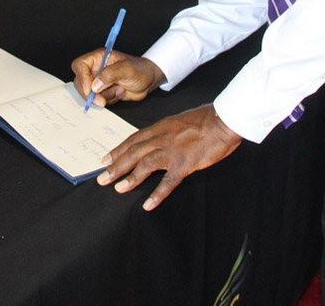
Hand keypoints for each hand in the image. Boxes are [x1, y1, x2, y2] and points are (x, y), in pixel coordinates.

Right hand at [71, 49, 165, 107]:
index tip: (89, 90)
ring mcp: (99, 81)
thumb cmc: (140, 69)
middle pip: (80, 82)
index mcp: (98, 58)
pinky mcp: (103, 92)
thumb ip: (109, 75)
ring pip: (89, 94)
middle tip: (102, 101)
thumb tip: (94, 86)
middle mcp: (96, 69)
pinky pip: (98, 100)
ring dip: (105, 96)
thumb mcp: (126, 69)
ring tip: (120, 89)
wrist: (149, 80)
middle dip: (90, 94)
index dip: (81, 78)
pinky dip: (110, 100)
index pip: (80, 65)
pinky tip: (120, 93)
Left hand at [96, 104, 242, 210]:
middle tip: (102, 178)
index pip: (134, 139)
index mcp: (160, 127)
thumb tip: (160, 138)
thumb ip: (168, 131)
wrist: (222, 121)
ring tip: (118, 189)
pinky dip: (157, 194)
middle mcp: (161, 138)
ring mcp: (172, 151)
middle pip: (133, 152)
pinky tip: (148, 205)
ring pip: (145, 165)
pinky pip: (168, 182)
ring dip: (130, 178)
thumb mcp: (179, 121)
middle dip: (116, 166)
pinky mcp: (184, 164)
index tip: (106, 159)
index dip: (118, 150)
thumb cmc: (205, 120)